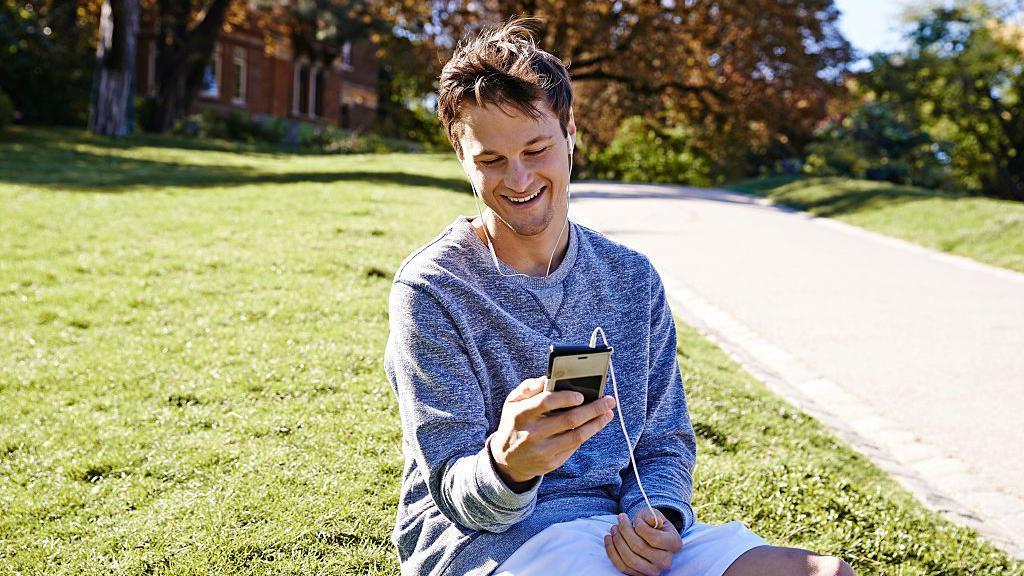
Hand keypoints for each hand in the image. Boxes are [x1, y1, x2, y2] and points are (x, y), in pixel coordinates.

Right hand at [490, 376, 615, 484]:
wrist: (507, 460)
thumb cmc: (514, 423)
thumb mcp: (513, 403)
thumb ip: (529, 387)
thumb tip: (549, 377)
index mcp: (521, 414)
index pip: (546, 402)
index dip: (566, 397)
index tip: (582, 395)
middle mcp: (532, 434)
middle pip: (569, 420)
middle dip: (593, 409)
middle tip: (608, 400)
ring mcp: (542, 451)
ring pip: (577, 436)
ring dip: (596, 423)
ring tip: (608, 413)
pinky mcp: (551, 463)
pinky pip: (574, 447)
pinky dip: (586, 434)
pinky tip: (595, 425)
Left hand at [604, 509, 682, 575]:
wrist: (650, 534)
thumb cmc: (651, 523)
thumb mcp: (653, 514)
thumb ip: (652, 516)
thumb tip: (653, 521)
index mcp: (674, 544)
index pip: (655, 539)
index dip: (641, 528)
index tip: (635, 520)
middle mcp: (666, 561)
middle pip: (640, 548)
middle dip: (625, 532)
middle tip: (619, 520)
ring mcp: (653, 571)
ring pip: (629, 560)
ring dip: (617, 542)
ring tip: (613, 528)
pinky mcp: (639, 575)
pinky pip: (622, 567)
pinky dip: (612, 552)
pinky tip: (609, 539)